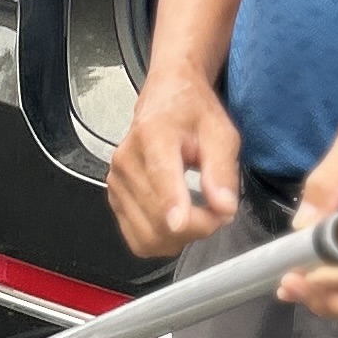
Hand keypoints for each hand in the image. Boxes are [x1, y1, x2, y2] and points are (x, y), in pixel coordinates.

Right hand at [109, 71, 242, 260]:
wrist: (167, 97)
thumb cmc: (191, 111)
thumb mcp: (220, 132)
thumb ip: (222, 170)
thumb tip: (223, 206)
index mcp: (154, 134)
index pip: (160, 175)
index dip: (171, 204)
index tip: (181, 223)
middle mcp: (127, 160)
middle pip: (157, 217)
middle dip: (197, 227)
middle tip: (219, 212)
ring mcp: (116, 181)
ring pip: (148, 236)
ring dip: (181, 238)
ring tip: (199, 214)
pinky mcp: (114, 198)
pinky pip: (138, 239)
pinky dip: (163, 239)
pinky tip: (178, 219)